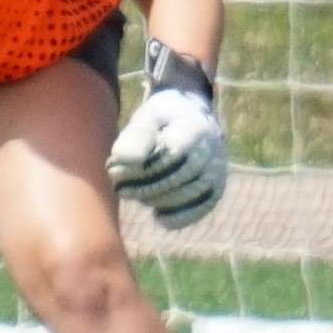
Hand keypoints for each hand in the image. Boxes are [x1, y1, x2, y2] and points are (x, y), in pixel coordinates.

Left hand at [108, 87, 228, 228]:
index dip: (142, 168)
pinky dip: (180, 217)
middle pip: (180, 177)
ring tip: (133, 195)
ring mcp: (218, 169)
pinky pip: (203, 206)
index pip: (171, 154)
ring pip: (191, 194)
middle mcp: (213, 149)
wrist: (192, 115)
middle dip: (145, 186)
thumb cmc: (162, 118)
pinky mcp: (217, 186)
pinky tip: (158, 215)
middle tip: (119, 186)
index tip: (114, 169)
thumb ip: (136, 136)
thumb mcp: (147, 117)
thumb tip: (125, 160)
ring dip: (158, 200)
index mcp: (194, 127)